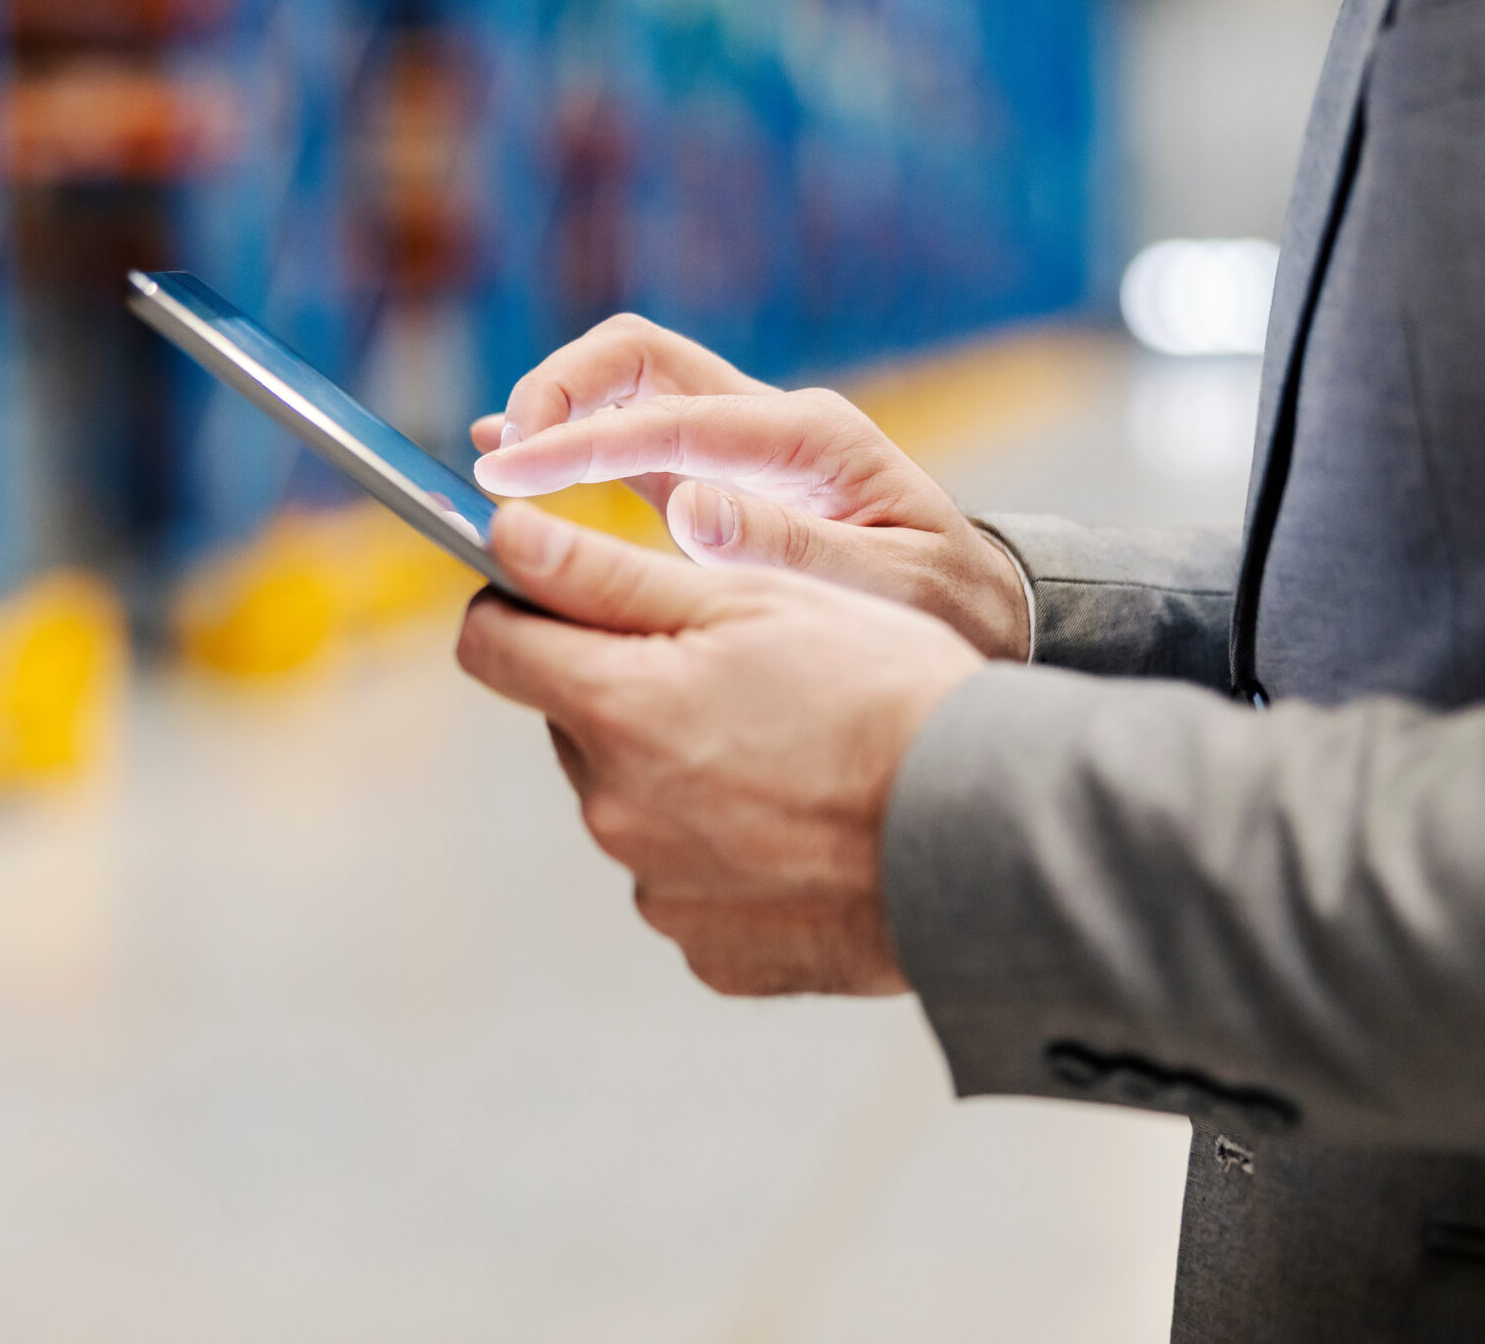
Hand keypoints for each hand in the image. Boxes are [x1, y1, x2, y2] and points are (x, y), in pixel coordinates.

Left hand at [456, 502, 985, 996]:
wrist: (993, 839)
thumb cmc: (882, 693)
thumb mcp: (749, 599)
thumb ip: (604, 572)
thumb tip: (500, 534)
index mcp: (614, 711)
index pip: (491, 645)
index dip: (519, 603)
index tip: (565, 590)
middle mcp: (614, 812)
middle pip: (571, 724)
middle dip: (625, 688)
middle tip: (736, 672)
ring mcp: (660, 891)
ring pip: (632, 802)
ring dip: (679, 769)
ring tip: (789, 752)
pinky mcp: (709, 950)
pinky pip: (686, 880)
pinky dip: (725, 849)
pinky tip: (802, 827)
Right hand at [469, 314, 1030, 660]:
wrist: (984, 613)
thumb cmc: (945, 608)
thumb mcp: (888, 590)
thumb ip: (793, 552)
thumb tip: (690, 509)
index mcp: (809, 439)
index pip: (670, 415)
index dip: (580, 439)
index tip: (508, 471)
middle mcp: (770, 422)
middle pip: (641, 359)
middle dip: (560, 389)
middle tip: (496, 454)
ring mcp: (742, 443)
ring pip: (630, 386)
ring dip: (557, 408)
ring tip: (490, 458)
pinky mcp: (720, 476)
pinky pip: (634, 437)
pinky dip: (573, 442)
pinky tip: (515, 464)